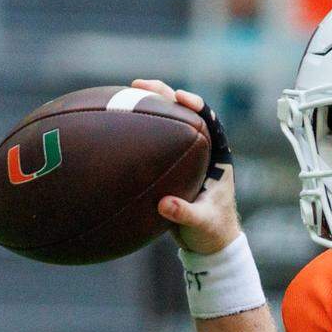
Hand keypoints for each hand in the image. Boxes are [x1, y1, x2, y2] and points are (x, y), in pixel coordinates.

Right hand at [131, 79, 241, 254]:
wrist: (207, 246)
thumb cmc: (212, 233)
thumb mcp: (201, 225)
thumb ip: (185, 214)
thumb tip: (164, 205)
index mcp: (218, 159)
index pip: (211, 123)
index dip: (198, 106)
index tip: (181, 98)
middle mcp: (202, 152)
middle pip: (185, 113)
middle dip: (164, 95)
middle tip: (139, 85)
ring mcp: (185, 157)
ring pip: (167, 124)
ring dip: (147, 106)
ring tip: (123, 92)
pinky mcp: (168, 165)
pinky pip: (151, 143)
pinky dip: (136, 132)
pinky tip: (113, 122)